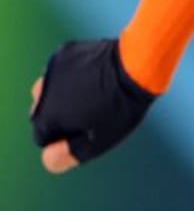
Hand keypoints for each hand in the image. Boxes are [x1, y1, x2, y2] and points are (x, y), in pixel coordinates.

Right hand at [29, 38, 157, 172]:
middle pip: (43, 113)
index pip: (43, 137)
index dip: (64, 139)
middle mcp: (41, 92)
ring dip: (65, 95)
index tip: (88, 131)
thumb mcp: (100, 139)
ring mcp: (52, 69)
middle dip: (61, 117)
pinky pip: (63, 71)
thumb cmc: (121, 106)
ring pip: (51, 90)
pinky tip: (97, 75)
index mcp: (47, 115)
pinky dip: (74, 76)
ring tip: (95, 95)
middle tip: (93, 113)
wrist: (136, 65)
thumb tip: (48, 158)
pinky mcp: (64, 52)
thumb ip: (71, 154)